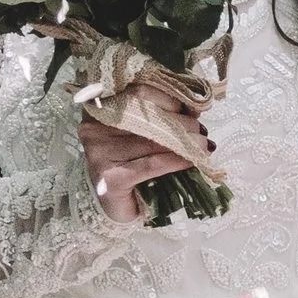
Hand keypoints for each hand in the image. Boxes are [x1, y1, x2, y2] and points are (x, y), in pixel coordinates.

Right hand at [79, 103, 213, 225]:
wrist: (116, 206)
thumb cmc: (130, 164)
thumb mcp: (143, 133)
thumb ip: (160, 115)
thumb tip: (194, 106)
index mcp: (100, 109)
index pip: (138, 91)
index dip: (170, 96)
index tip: (192, 107)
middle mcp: (94, 128)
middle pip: (147, 113)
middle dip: (181, 120)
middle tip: (201, 130)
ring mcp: (100, 154)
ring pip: (153, 140)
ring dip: (185, 142)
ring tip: (203, 145)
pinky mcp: (111, 179)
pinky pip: (152, 164)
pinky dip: (176, 160)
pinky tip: (191, 160)